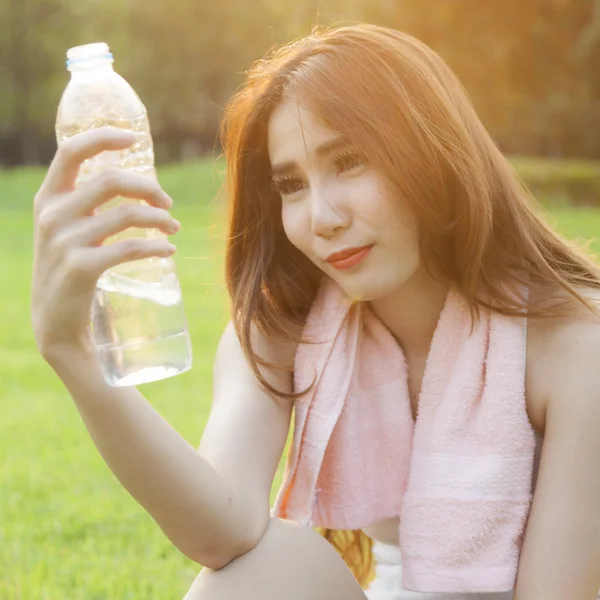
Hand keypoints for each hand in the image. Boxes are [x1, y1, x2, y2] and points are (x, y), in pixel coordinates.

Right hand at [31, 126, 179, 358]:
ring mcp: (65, 242)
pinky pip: (131, 248)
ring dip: (159, 219)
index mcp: (48, 199)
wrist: (56, 322)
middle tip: (167, 203)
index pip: (70, 151)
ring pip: (127, 214)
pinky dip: (157, 247)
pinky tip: (169, 250)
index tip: (135, 138)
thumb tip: (136, 183)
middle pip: (111, 181)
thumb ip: (87, 204)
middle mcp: (52, 215)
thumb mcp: (67, 230)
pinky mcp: (81, 268)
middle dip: (148, 188)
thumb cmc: (70, 269)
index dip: (104, 138)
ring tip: (173, 227)